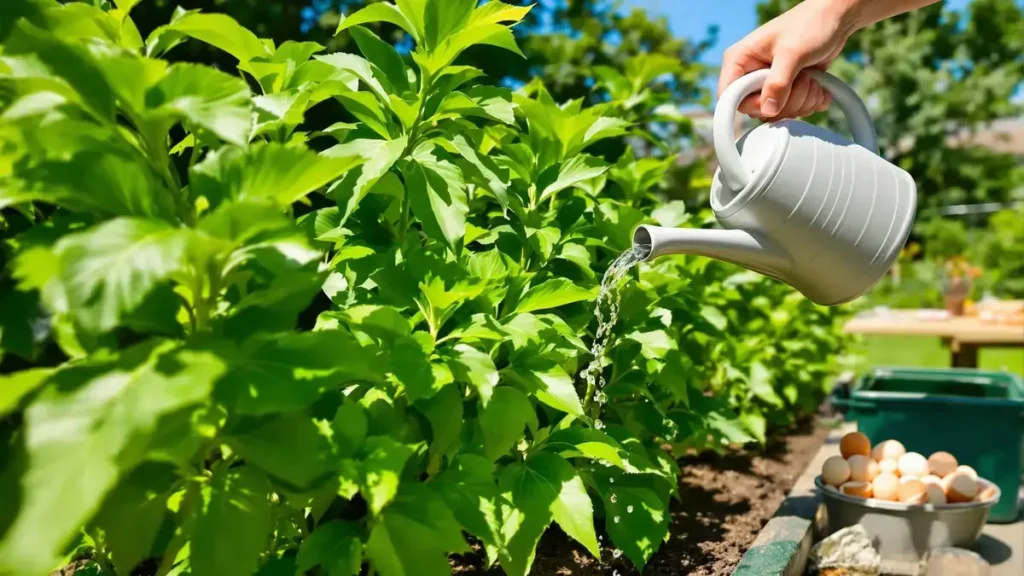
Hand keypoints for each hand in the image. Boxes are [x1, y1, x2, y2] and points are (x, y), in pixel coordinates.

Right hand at [718, 0, 857, 120]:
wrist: (835, 19)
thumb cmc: (810, 24)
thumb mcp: (792, 52)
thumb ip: (778, 82)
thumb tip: (768, 110)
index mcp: (740, 60)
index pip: (729, 96)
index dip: (751, 104)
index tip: (775, 100)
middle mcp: (750, 74)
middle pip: (757, 108)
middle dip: (786, 102)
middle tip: (804, 81)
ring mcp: (768, 83)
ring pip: (777, 112)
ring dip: (802, 102)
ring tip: (813, 80)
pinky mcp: (786, 90)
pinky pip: (792, 110)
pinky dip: (810, 103)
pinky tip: (819, 87)